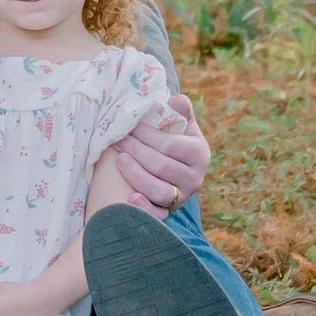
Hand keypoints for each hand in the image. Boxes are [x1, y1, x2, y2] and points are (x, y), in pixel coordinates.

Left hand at [116, 95, 208, 212]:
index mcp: (199, 153)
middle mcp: (195, 178)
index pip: (170, 145)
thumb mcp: (180, 126)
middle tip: (117, 139)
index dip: (146, 135)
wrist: (170, 172)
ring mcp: (182, 198)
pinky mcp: (169, 214)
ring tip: (119, 159)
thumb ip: (179, 112)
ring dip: (136, 175)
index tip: (127, 125)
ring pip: (159, 191)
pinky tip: (130, 198)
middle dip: (136, 151)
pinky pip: (157, 215)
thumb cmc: (170, 142)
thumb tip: (178, 100)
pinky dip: (144, 208)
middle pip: (161, 166)